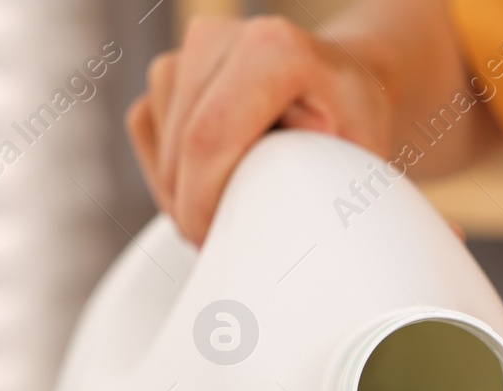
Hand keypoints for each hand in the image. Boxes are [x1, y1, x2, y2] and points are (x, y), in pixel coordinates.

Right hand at [126, 15, 392, 244]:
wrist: (339, 80)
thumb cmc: (351, 121)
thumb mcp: (356, 154)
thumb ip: (321, 183)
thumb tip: (279, 232)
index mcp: (273, 50)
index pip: (209, 137)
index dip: (201, 202)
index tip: (214, 240)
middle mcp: (221, 38)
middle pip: (179, 146)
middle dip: (190, 208)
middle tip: (222, 240)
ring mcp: (188, 50)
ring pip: (160, 144)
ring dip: (180, 192)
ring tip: (229, 203)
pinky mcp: (167, 70)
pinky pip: (146, 132)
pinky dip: (168, 171)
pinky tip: (209, 179)